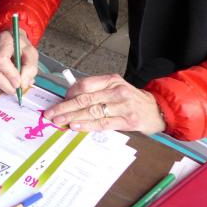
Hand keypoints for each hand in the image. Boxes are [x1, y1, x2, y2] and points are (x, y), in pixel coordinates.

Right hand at [0, 30, 38, 94]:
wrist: (11, 40)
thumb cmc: (21, 46)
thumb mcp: (32, 54)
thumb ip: (30, 68)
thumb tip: (22, 84)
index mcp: (3, 40)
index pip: (0, 60)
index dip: (9, 74)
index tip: (19, 82)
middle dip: (7, 84)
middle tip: (18, 87)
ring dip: (5, 85)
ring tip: (15, 82)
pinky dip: (1, 83)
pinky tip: (8, 79)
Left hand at [43, 74, 165, 133]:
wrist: (155, 109)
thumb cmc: (130, 99)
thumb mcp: (114, 88)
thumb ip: (95, 91)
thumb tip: (69, 98)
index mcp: (111, 80)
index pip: (85, 84)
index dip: (69, 93)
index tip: (59, 101)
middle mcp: (117, 91)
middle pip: (85, 98)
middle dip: (64, 107)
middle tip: (51, 113)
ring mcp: (123, 106)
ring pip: (92, 111)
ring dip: (72, 117)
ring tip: (59, 121)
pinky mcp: (128, 121)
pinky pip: (102, 123)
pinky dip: (87, 125)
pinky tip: (76, 126)